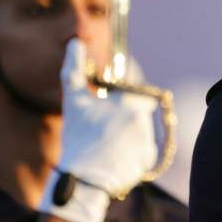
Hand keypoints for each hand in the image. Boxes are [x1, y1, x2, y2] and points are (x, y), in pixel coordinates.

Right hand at [38, 39, 157, 221]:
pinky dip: (131, 156)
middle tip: (103, 134)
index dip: (126, 100)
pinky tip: (112, 161)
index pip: (139, 93)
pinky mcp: (148, 161)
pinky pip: (142, 154)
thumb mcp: (73, 101)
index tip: (112, 110)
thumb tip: (75, 42)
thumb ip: (74, 69)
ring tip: (104, 149)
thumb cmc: (77, 137)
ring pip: (140, 134)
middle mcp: (143, 121)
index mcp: (129, 103)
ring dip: (127, 138)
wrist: (83, 180)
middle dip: (124, 122)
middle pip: (138, 115)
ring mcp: (148, 142)